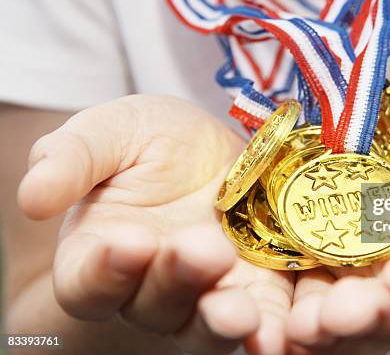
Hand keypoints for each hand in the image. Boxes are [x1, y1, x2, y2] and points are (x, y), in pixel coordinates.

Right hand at [18, 95, 292, 354]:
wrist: (218, 151)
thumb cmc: (154, 142)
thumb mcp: (115, 131)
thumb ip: (74, 157)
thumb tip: (33, 195)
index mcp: (103, 253)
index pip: (90, 281)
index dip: (106, 269)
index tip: (129, 241)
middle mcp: (151, 287)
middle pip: (156, 306)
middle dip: (178, 282)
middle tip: (203, 254)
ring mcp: (207, 294)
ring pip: (208, 324)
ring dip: (224, 320)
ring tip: (240, 310)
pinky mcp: (258, 291)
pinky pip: (264, 319)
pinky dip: (272, 328)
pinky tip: (284, 331)